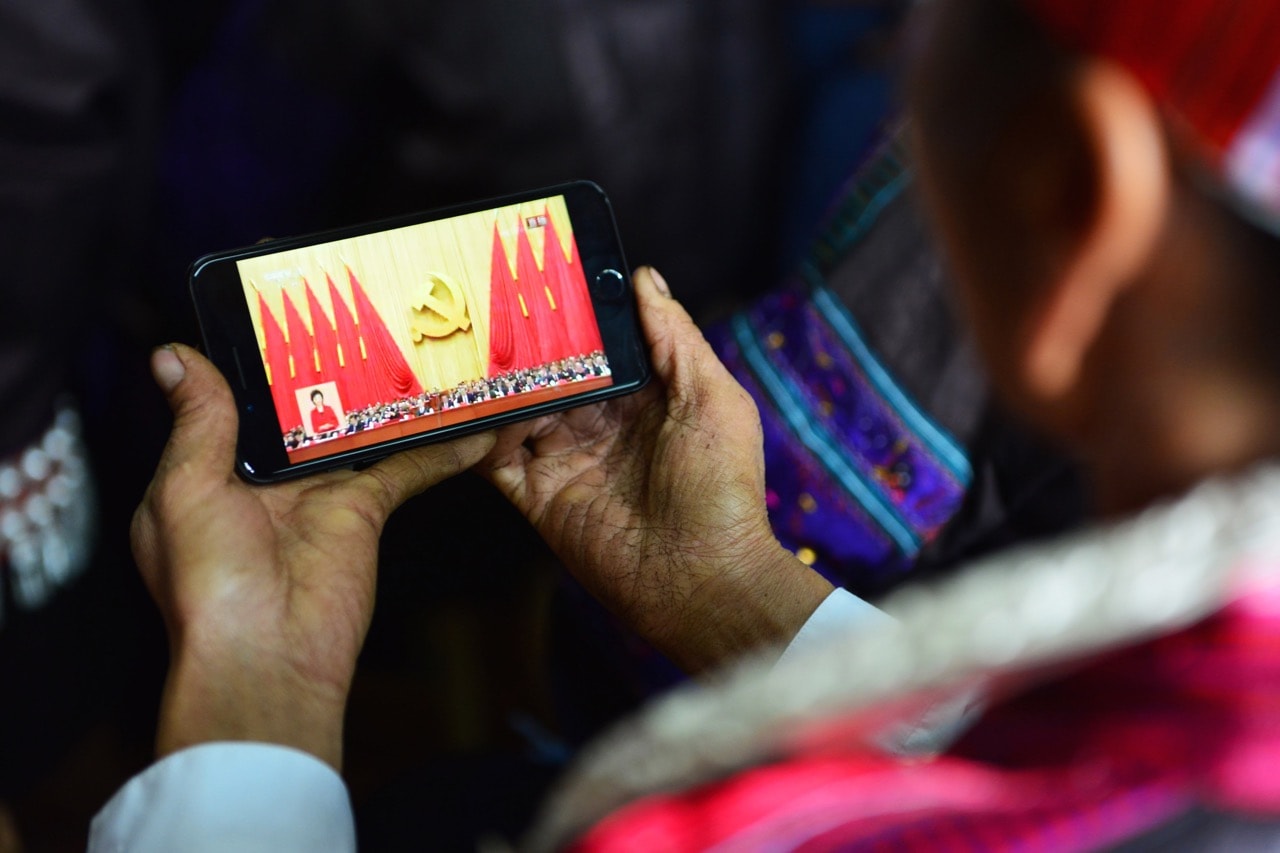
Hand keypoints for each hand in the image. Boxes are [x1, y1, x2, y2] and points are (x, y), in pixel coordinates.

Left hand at [131, 343, 493, 768]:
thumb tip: (174, 358)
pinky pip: (405, 471)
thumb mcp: (184, 489)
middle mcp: (266, 481)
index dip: (257, 364)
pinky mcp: (364, 511)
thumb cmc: (208, 583)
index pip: (235, 404)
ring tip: (419, 350)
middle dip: (330, 370)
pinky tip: (466, 425)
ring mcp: (318, 494)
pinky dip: (438, 450)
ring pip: (358, 432)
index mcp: (210, 474)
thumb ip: (198, 421)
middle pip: (305, 411)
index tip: (284, 314)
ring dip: (387, 400)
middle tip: (362, 314)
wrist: (267, 653)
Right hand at [479, 267, 831, 672]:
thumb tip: (644, 278)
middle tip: (487, 306)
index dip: (571, 316)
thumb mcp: (713, 396)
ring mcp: (565, 461)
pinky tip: (473, 407)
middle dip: (523, 345)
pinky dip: (478, 436)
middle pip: (548, 374)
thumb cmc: (724, 487)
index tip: (541, 279)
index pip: (596, 346)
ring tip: (470, 349)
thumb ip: (674, 337)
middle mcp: (599, 426)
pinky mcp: (538, 498)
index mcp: (642, 398)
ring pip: (514, 410)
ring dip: (496, 384)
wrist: (703, 579)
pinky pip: (494, 461)